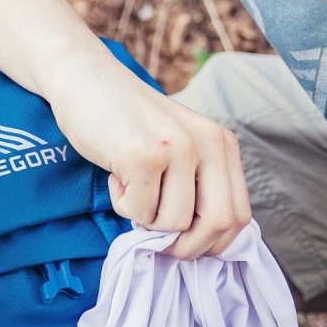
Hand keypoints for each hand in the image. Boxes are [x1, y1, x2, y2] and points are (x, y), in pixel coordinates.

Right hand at [41, 58, 250, 258]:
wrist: (87, 80)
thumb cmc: (130, 125)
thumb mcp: (181, 150)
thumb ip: (200, 187)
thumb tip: (205, 245)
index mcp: (223, 145)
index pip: (239, 216)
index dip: (213, 243)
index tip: (185, 242)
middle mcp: (208, 143)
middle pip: (217, 224)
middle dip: (186, 246)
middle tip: (158, 238)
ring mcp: (178, 148)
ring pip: (174, 223)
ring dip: (147, 220)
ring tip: (132, 189)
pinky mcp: (145, 156)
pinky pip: (140, 212)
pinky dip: (123, 206)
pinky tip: (117, 177)